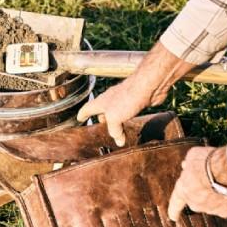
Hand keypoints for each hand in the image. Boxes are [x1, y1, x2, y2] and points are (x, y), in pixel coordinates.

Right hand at [76, 41, 196, 145]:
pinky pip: (130, 114)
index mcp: (101, 102)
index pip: (88, 108)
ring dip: (116, 121)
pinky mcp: (136, 102)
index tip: (79, 118)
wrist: (148, 86)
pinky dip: (128, 120)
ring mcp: (124, 100)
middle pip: (102, 110)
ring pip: (117, 112)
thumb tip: (119, 141)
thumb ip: (114, 131)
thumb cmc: (127, 97)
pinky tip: (132, 126)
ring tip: (117, 130)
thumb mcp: (114, 118)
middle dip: (101, 118)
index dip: (82, 114)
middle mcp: (111, 100)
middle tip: (100, 127)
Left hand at [167, 146, 226, 219]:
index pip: (175, 202)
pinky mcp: (226, 211)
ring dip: (215, 196)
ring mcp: (211, 209)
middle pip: (196, 201)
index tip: (172, 217)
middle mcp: (195, 203)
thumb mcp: (193, 156)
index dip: (173, 210)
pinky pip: (226, 206)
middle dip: (201, 193)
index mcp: (183, 190)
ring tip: (223, 182)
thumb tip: (186, 166)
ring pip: (212, 204)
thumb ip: (189, 164)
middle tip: (209, 181)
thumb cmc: (208, 161)